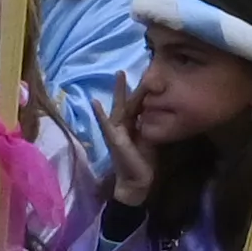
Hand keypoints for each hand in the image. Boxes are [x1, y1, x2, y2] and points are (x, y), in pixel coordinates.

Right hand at [95, 84, 154, 210]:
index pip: (137, 106)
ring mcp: (116, 131)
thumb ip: (150, 126)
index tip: (146, 78)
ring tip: (119, 75)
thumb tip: (156, 111)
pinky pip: (106, 123)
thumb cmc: (143, 162)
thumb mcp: (150, 139)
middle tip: (123, 70)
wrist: (137, 180)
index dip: (141, 93)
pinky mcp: (114, 138)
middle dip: (126, 87)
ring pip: (121, 107)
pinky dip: (100, 113)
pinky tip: (95, 102)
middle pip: (128, 102)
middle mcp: (123, 126)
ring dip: (119, 92)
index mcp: (132, 126)